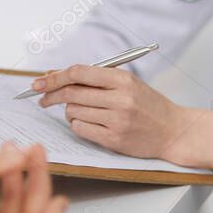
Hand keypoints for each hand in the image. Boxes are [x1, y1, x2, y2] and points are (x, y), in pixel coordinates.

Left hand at [34, 65, 191, 159]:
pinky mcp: (114, 139)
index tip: (39, 82)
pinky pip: (80, 129)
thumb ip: (96, 78)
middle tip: (43, 98)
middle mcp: (120, 99)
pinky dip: (77, 125)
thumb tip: (56, 75)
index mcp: (122, 79)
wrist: (173, 130)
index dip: (54, 77)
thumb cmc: (148, 105)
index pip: (79, 73)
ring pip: (73, 112)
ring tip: (82, 111)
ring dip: (69, 112)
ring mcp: (117, 120)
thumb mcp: (128, 83)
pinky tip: (87, 123)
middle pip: (71, 93)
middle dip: (51, 95)